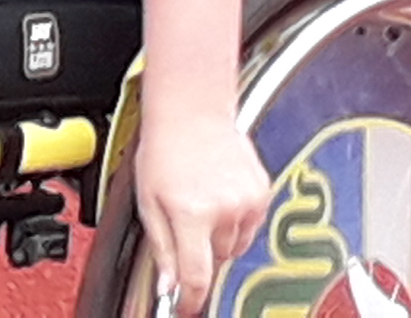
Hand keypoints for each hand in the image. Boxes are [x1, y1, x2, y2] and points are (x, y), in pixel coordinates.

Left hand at [132, 105, 268, 315]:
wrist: (192, 111)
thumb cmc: (165, 148)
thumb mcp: (147, 202)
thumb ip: (161, 249)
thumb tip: (168, 287)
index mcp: (191, 213)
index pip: (197, 277)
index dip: (191, 300)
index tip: (185, 307)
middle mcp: (224, 211)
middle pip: (216, 260)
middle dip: (199, 254)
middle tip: (184, 227)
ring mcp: (247, 202)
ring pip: (234, 246)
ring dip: (218, 238)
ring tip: (200, 205)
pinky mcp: (262, 194)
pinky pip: (249, 226)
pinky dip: (235, 221)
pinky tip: (218, 197)